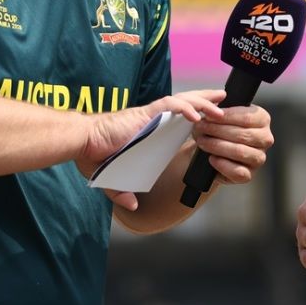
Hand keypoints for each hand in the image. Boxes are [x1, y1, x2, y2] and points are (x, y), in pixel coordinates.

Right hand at [80, 89, 225, 209]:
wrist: (82, 143)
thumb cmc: (93, 155)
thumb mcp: (112, 177)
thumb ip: (122, 191)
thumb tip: (132, 205)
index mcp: (148, 129)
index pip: (175, 118)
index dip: (193, 115)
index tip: (209, 117)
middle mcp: (152, 119)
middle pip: (184, 104)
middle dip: (204, 101)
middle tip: (223, 99)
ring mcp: (149, 115)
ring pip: (181, 102)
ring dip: (202, 103)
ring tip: (220, 106)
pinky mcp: (144, 114)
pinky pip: (168, 107)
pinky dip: (184, 109)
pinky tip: (197, 115)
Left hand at [192, 104, 272, 185]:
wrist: (209, 150)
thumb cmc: (216, 128)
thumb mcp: (217, 112)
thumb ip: (218, 103)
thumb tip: (219, 95)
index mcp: (262, 119)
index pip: (247, 117)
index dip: (225, 117)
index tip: (208, 115)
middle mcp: (265, 138)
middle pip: (242, 134)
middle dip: (217, 131)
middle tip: (200, 128)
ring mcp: (259, 158)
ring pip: (240, 152)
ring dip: (217, 146)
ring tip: (202, 141)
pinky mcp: (250, 175)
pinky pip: (238, 172)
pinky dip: (222, 165)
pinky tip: (211, 158)